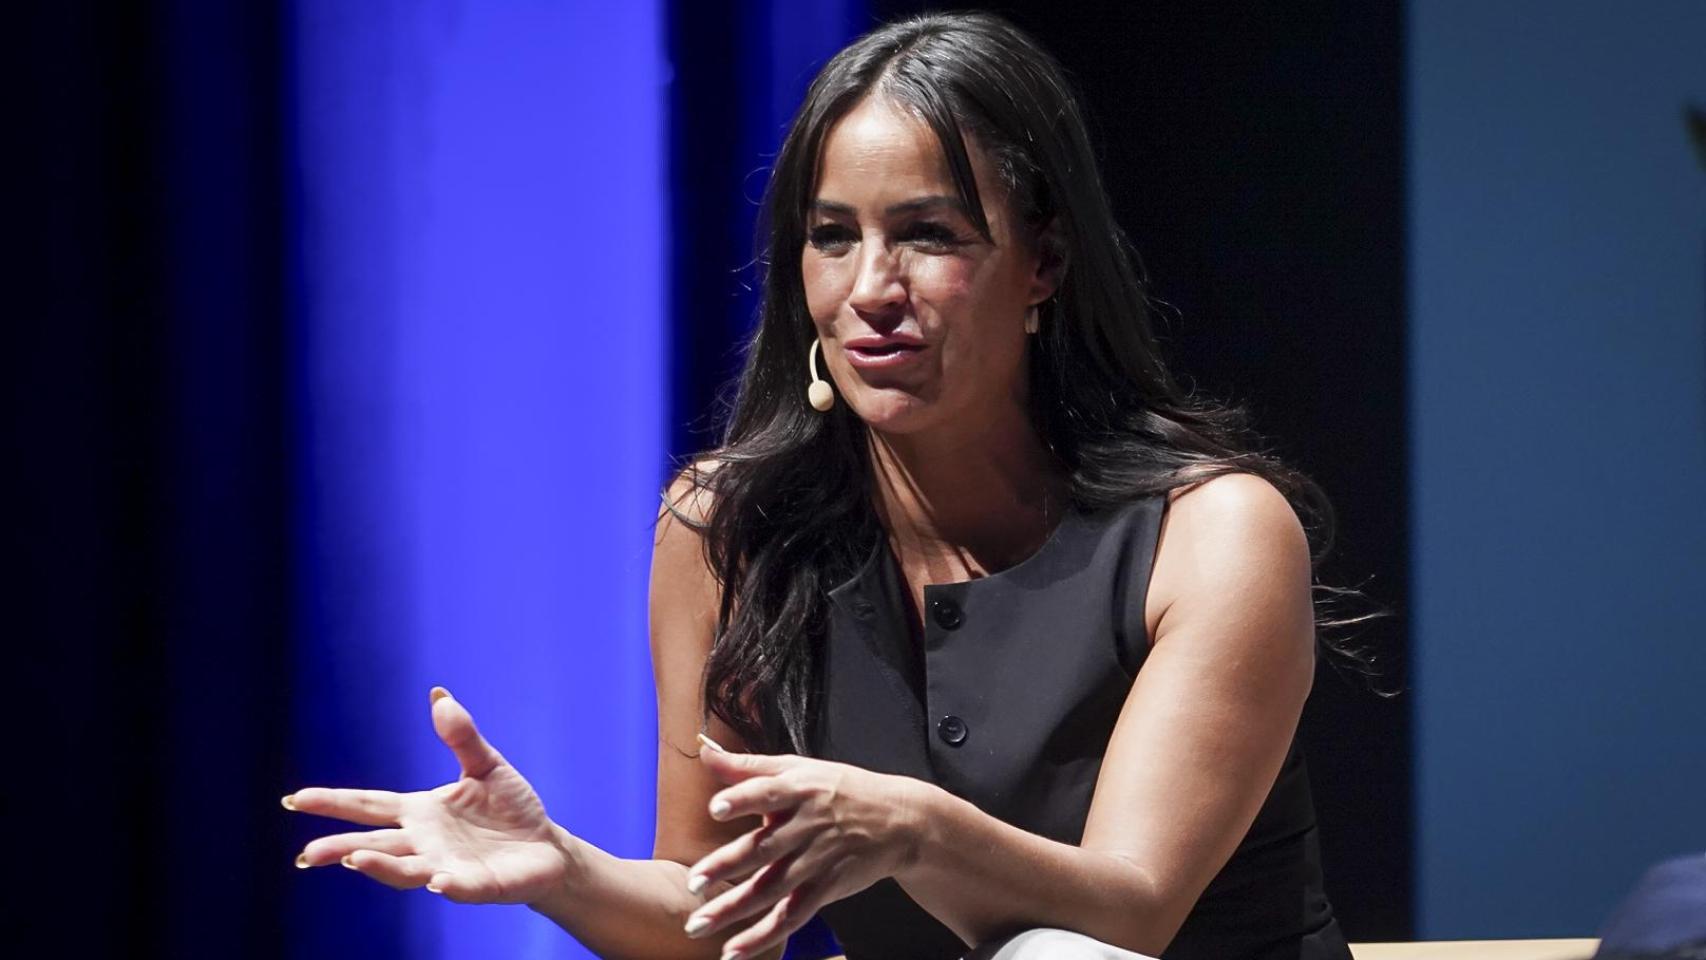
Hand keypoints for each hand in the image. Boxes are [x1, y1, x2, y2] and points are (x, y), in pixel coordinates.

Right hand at [285, 687, 569, 905]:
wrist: (547, 847)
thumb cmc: (511, 809)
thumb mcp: (486, 766)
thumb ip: (461, 736)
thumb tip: (438, 695)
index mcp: (420, 812)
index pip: (370, 805)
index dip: (334, 802)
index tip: (295, 799)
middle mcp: (424, 843)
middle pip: (374, 845)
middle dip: (340, 848)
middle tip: (308, 854)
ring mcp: (446, 866)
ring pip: (405, 870)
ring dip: (381, 867)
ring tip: (354, 859)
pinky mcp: (476, 886)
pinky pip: (458, 887)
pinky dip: (446, 884)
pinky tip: (437, 880)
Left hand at [681, 740, 925, 957]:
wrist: (899, 820)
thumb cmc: (839, 788)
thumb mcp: (798, 769)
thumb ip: (748, 766)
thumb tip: (703, 750)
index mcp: (798, 790)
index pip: (767, 793)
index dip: (742, 800)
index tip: (715, 808)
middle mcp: (807, 826)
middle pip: (764, 848)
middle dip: (727, 865)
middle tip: (693, 882)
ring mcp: (818, 860)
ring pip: (772, 888)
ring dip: (734, 909)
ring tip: (698, 925)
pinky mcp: (827, 888)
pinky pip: (792, 915)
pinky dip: (764, 935)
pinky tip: (735, 951)